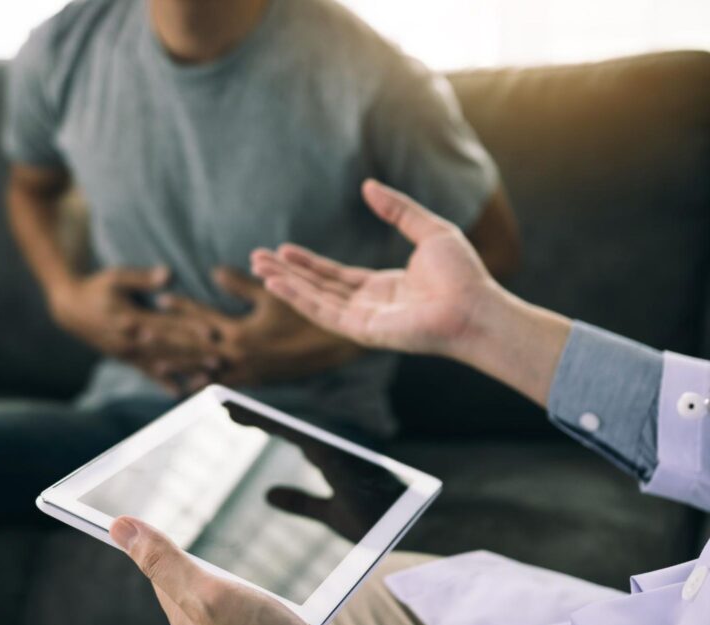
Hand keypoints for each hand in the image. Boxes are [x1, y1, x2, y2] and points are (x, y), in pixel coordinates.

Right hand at [48, 267, 217, 390]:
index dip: (189, 329)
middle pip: (168, 349)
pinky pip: (147, 373)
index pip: (165, 325)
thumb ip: (142, 278)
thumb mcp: (115, 277)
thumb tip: (167, 274)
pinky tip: (179, 393)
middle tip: (220, 360)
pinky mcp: (125, 358)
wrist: (69, 310)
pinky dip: (163, 383)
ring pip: (161, 364)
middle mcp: (130, 341)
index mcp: (130, 319)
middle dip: (195, 355)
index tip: (212, 332)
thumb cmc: (96, 287)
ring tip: (209, 378)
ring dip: (186, 371)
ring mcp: (127, 353)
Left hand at [110, 517, 372, 624]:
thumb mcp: (208, 595)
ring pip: (231, 594)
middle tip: (191, 523)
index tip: (145, 517)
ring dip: (234, 571)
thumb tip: (119, 528)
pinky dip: (266, 589)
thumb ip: (166, 563)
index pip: (160, 574)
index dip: (154, 544)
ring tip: (235, 549)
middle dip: (195, 555)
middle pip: (195, 583)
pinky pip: (263, 606)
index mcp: (187, 621)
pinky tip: (278, 580)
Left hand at [155, 267, 361, 389]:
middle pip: (192, 348)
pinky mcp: (256, 382)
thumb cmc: (309, 315)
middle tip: (135, 334)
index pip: (201, 317)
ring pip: (202, 371)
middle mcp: (238, 358)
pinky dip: (203, 384)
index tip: (159, 297)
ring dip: (178, 366)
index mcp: (240, 334)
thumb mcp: (275, 295)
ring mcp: (245, 374)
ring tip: (153, 364)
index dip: (180, 306)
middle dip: (164, 340)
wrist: (339, 347)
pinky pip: (222, 386)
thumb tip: (215, 271)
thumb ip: (242, 285)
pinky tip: (188, 386)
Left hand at [220, 402, 403, 543]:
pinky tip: (250, 420)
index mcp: (330, 461)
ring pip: (288, 427)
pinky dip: (272, 425)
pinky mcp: (333, 457)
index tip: (234, 417)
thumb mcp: (330, 515)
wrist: (398, 535)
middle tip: (223, 406)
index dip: (265, 425)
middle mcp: (331, 451)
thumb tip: (268, 494)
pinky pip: (296, 435)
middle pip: (286, 428)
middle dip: (257, 416)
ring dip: (259, 417)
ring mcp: (333, 451)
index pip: (290, 437)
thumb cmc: (376, 524)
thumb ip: (301, 503)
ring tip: (228, 408)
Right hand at [251, 180, 499, 359]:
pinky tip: (277, 285)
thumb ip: (398, 210)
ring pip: (314, 300)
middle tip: (257, 259)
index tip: (283, 250)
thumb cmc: (463, 275)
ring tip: (258, 268)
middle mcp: (369, 306)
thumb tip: (368, 186)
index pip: (335, 276)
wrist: (476, 306)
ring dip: (285, 284)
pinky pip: (323, 312)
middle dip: (286, 274)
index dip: (308, 263)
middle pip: (317, 288)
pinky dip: (298, 298)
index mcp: (383, 288)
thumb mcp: (429, 230)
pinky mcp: (362, 330)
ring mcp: (364, 320)